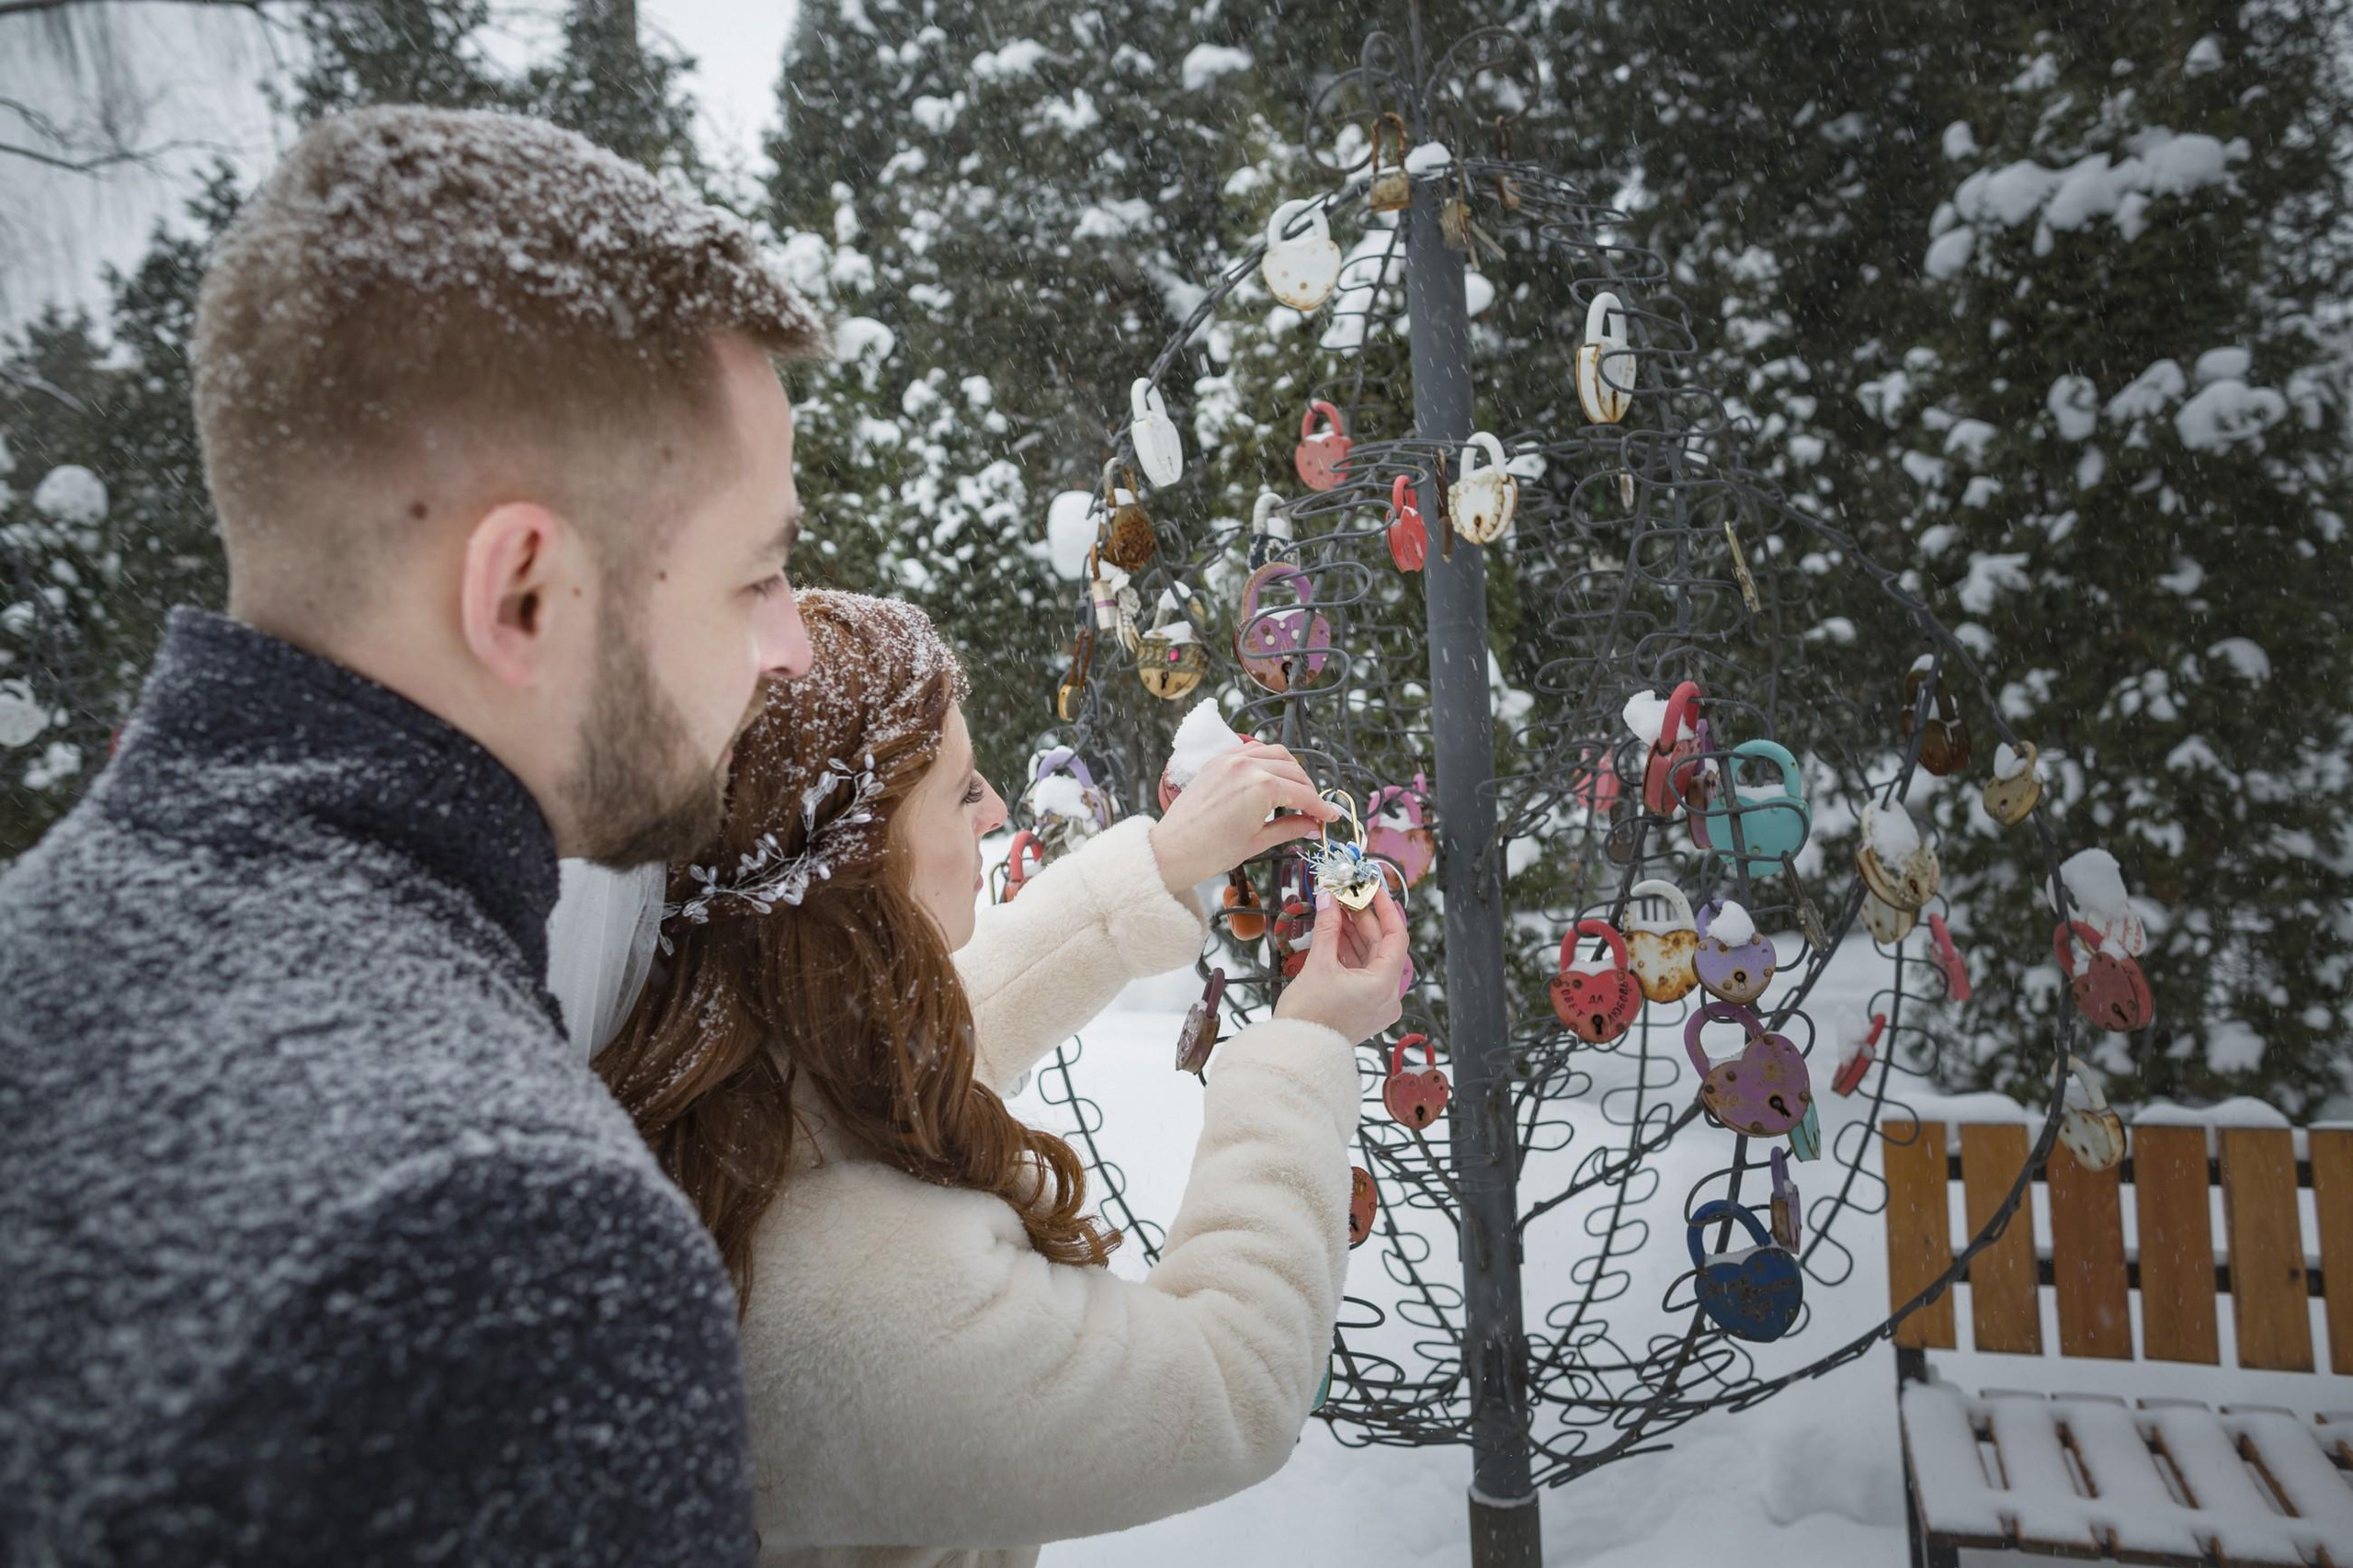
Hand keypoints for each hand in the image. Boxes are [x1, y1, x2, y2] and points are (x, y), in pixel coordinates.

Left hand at [1147, 741, 1335, 895]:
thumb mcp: (1258, 841)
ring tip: (1295, 793)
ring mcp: (1230, 759)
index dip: (1321, 807)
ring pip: (1275, 754)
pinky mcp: (1217, 761)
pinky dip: (1267, 759)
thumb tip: (1312, 826)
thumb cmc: (1209, 851)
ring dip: (1291, 771)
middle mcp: (1247, 766)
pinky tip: (1271, 775)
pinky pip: (1251, 749)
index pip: (1303, 794)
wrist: (1173, 850)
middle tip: (1314, 810)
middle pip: (1293, 770)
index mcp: (1261, 786)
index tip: (1330, 817)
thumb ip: (1291, 828)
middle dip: (1308, 790)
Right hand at [1275, 887, 1407, 1045]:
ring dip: (1355, 935)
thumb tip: (1329, 900)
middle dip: (1363, 920)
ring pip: (1371, 960)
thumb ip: (1327, 928)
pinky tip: (1335, 935)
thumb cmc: (1309, 1018)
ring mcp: (1376, 1005)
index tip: (1374, 890)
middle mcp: (1387, 997)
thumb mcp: (1318, 965)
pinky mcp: (1363, 1009)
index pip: (1396, 936)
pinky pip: (1362, 974)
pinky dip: (1350, 954)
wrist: (1296, 1052)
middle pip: (1382, 947)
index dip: (1385, 909)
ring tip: (1337, 911)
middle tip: (1346, 896)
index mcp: (1384, 985)